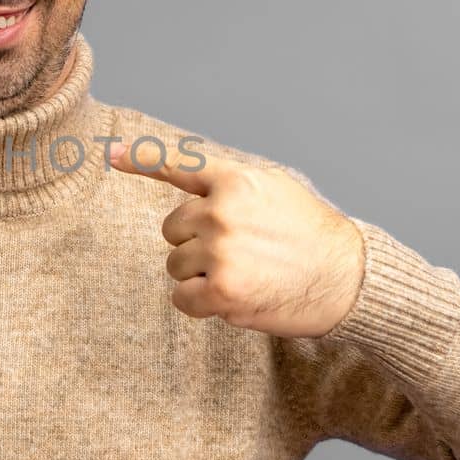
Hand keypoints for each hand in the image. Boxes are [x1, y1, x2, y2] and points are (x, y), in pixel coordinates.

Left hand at [109, 143, 363, 338]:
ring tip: (243, 274)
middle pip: (172, 230)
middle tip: (238, 253)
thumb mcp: (274, 189)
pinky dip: (198, 304)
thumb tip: (192, 190)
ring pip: (175, 265)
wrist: (348, 278)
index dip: (141, 158)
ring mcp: (219, 251)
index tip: (110, 155)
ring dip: (199, 275)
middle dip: (195, 244)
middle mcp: (222, 211)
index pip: (178, 164)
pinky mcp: (220, 290)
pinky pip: (181, 298)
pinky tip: (232, 298)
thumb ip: (231, 186)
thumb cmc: (311, 236)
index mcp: (235, 180)